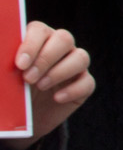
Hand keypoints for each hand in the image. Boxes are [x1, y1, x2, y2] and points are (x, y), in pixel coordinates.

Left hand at [5, 23, 93, 149]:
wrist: (21, 119)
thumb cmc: (10, 92)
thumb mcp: (3, 79)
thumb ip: (3, 67)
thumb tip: (3, 59)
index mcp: (38, 40)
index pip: (39, 30)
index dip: (31, 44)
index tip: (20, 64)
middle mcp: (59, 48)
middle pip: (64, 39)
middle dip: (46, 58)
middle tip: (28, 78)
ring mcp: (74, 66)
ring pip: (81, 57)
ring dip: (60, 72)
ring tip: (41, 86)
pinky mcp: (83, 84)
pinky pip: (87, 82)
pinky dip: (73, 90)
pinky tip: (57, 98)